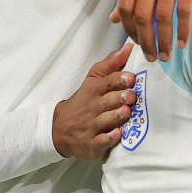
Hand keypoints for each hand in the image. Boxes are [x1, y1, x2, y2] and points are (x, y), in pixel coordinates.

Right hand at [53, 44, 135, 159]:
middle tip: (131, 96)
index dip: (119, 79)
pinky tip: (117, 134)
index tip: (131, 78)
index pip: (106, 82)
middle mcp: (93, 108)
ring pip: (106, 120)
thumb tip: (129, 48)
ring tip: (126, 112)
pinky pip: (101, 141)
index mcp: (94, 90)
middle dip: (120, 98)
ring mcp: (92, 127)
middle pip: (108, 101)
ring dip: (117, 116)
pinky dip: (109, 138)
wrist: (60, 128)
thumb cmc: (83, 101)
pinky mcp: (92, 144)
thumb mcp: (93, 80)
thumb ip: (111, 64)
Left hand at [110, 0, 191, 61]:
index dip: (128, 30)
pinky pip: (184, 10)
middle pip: (141, 16)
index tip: (136, 44)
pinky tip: (183, 42)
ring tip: (167, 55)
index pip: (124, 7)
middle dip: (145, 42)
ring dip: (164, 41)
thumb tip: (113, 18)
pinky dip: (183, 30)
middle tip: (151, 58)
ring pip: (162, 16)